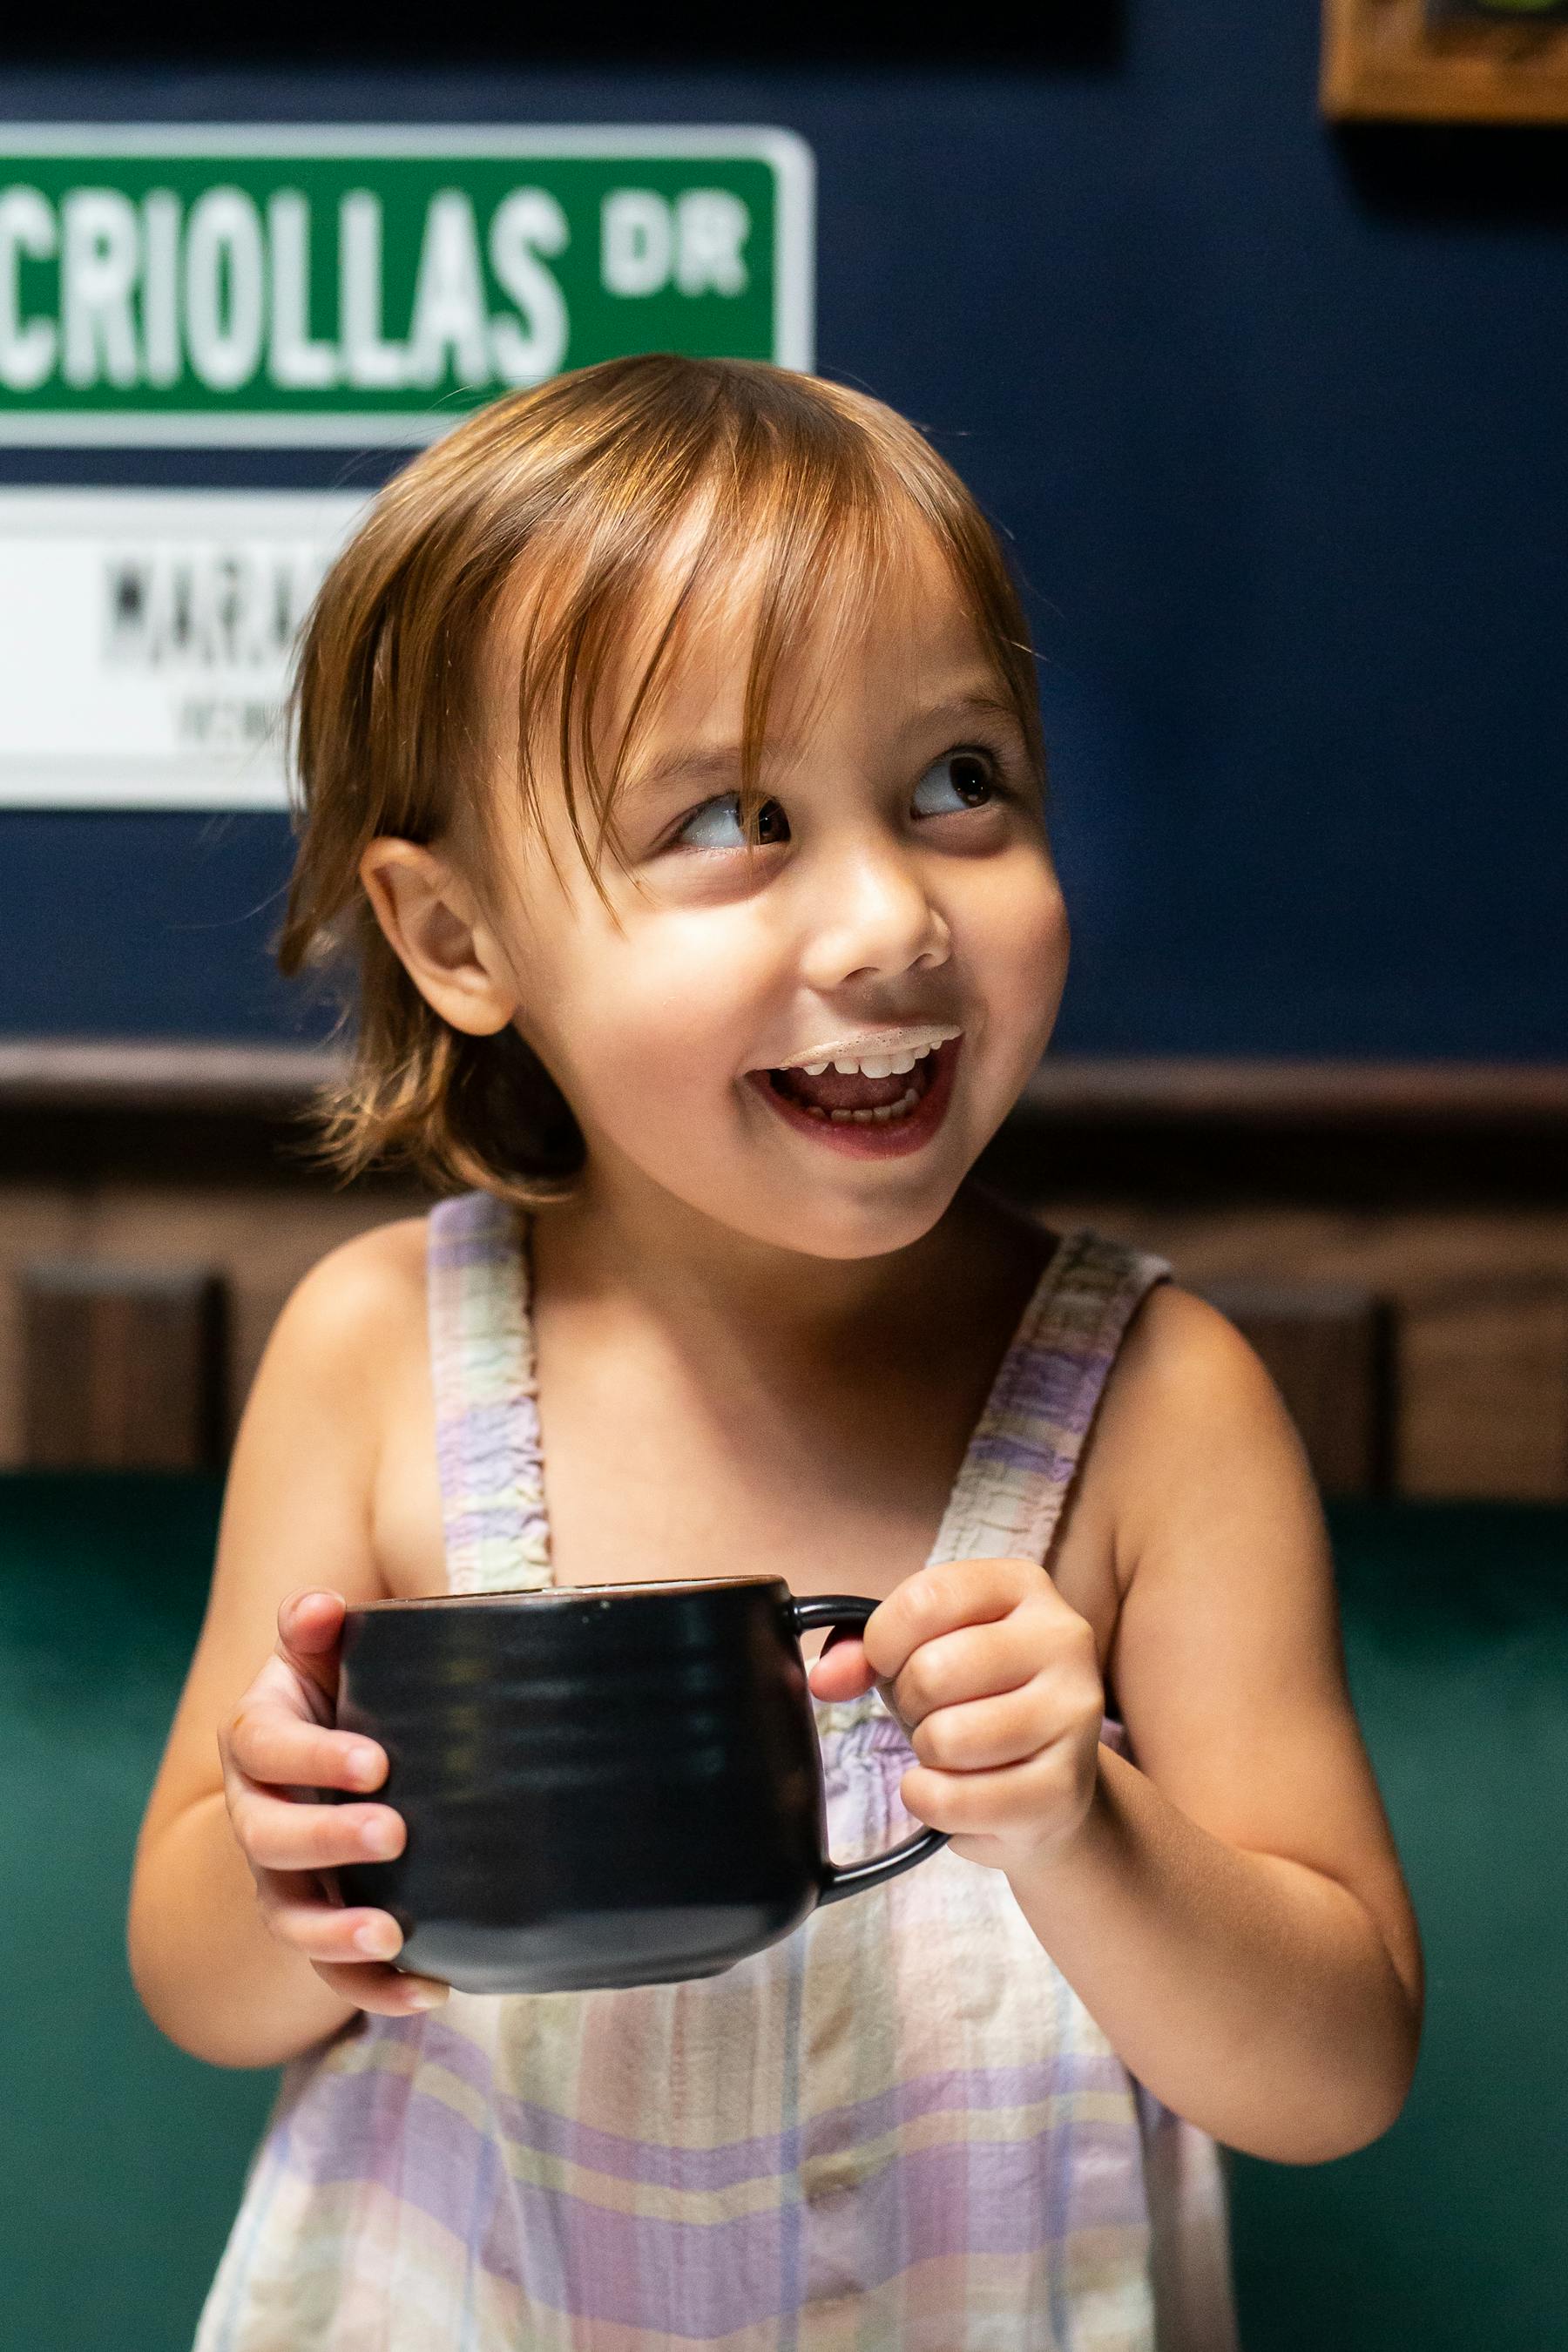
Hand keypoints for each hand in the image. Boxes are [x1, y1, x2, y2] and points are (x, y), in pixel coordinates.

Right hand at [218, 1589, 447, 2016]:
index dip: (313, 1757)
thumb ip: (317, 1628)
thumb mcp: (326, 1655)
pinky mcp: (319, 1924)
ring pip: (290, 1917)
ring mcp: (284, 1879)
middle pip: (269, 1838)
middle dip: (327, 1840)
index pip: (265, 1747)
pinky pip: (333, 1971)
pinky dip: (375, 1989)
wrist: (335, 1761)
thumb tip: (319, 1607)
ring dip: (338, 1932)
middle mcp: (258, 1814)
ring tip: (392, 1934)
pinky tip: (431, 1990)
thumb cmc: (341, 1693)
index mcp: (258, 1740)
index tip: (377, 1762)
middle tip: (393, 1834)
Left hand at [807, 1559, 1104, 1871]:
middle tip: (932, 1713)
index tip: (888, 1663)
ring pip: (946, 1738)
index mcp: (1024, 1586)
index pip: (926, 1598)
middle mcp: (1063, 1639)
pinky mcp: (1065, 1788)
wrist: (1049, 1784)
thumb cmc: (979, 1701)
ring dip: (926, 1754)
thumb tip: (825, 1678)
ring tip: (953, 1750)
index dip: (883, 1641)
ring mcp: (1073, 1715)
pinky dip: (931, 1801)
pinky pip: (955, 1800)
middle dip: (909, 1703)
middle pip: (933, 1671)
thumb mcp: (922, 1651)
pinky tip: (956, 1790)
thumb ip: (864, 1650)